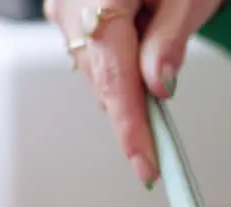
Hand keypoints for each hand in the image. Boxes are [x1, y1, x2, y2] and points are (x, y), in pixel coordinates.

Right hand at [45, 0, 224, 185]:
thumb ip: (170, 39)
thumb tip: (158, 86)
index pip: (114, 75)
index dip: (130, 127)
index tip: (147, 166)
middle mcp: (70, 1)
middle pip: (101, 79)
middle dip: (131, 116)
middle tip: (158, 152)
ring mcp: (61, 4)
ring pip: (94, 71)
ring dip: (125, 92)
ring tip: (156, 90)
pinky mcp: (65, 8)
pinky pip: (89, 53)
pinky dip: (115, 69)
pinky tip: (138, 65)